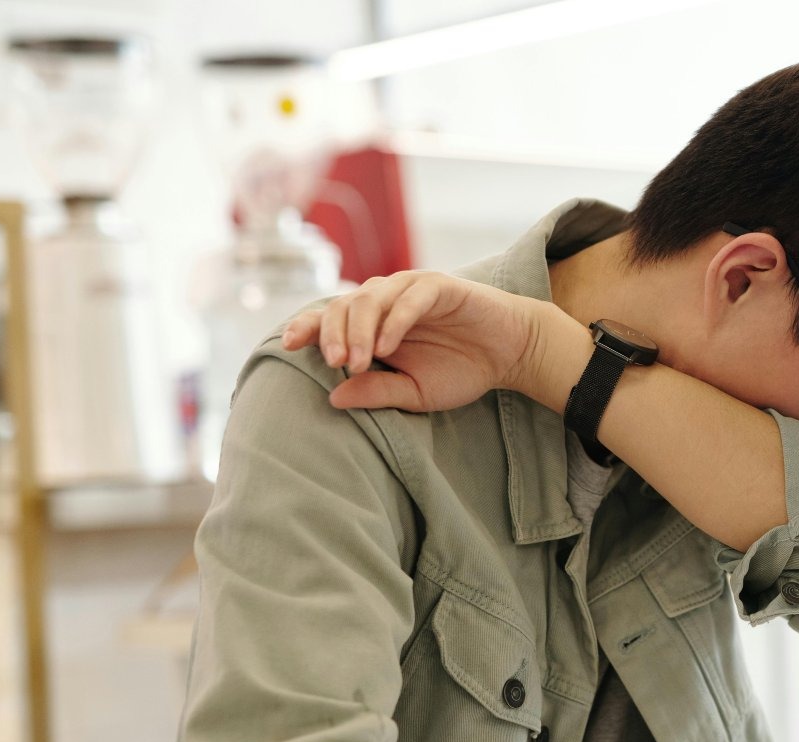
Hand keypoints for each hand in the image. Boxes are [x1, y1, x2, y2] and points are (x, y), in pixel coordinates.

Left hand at [280, 271, 546, 411]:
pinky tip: (388, 348)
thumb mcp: (414, 392)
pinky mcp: (439, 286)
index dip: (307, 326)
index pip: (330, 317)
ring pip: (370, 298)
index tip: (288, 345)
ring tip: (359, 362)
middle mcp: (387, 299)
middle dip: (332, 334)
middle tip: (336, 365)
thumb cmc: (462, 369)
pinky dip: (395, 321)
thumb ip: (376, 392)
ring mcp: (411, 289)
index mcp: (374, 322)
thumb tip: (332, 397)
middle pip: (343, 305)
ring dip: (359, 331)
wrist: (510, 354)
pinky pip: (409, 297)